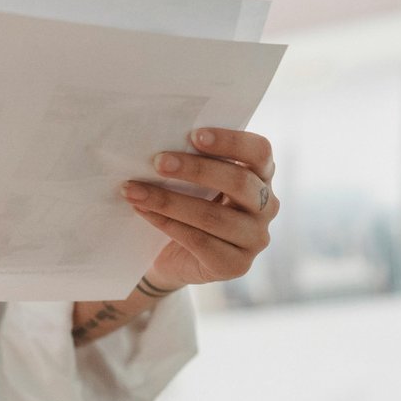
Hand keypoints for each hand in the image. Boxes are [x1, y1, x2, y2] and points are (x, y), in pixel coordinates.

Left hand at [121, 127, 278, 290]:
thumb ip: (192, 162)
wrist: (172, 257)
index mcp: (262, 176)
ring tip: (133, 190)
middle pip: (238, 182)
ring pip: (212, 215)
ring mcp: (255, 239)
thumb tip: (159, 141)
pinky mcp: (236, 265)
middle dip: (194, 169)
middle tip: (157, 162)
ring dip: (167, 200)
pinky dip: (166, 223)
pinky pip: (198, 241)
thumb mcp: (194, 182)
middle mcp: (267, 207)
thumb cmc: (185, 207)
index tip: (194, 135)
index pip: (259, 151)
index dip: (230, 141)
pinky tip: (141, 210)